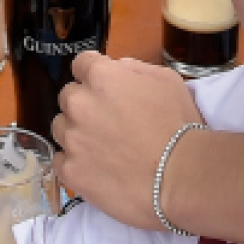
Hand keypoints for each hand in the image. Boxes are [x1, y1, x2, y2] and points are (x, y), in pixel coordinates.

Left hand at [50, 54, 204, 229]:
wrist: (182, 178)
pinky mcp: (71, 171)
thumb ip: (133, 68)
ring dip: (77, 134)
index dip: (95, 76)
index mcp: (100, 77)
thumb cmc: (180, 126)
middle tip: (110, 123)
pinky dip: (75, 163)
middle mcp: (79, 104)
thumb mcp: (167, 80)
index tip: (107, 90)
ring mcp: (72, 139)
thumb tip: (116, 70)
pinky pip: (60, 161)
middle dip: (86, 106)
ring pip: (61, 128)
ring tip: (104, 150)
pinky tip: (96, 169)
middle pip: (69, 97)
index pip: (81, 65)